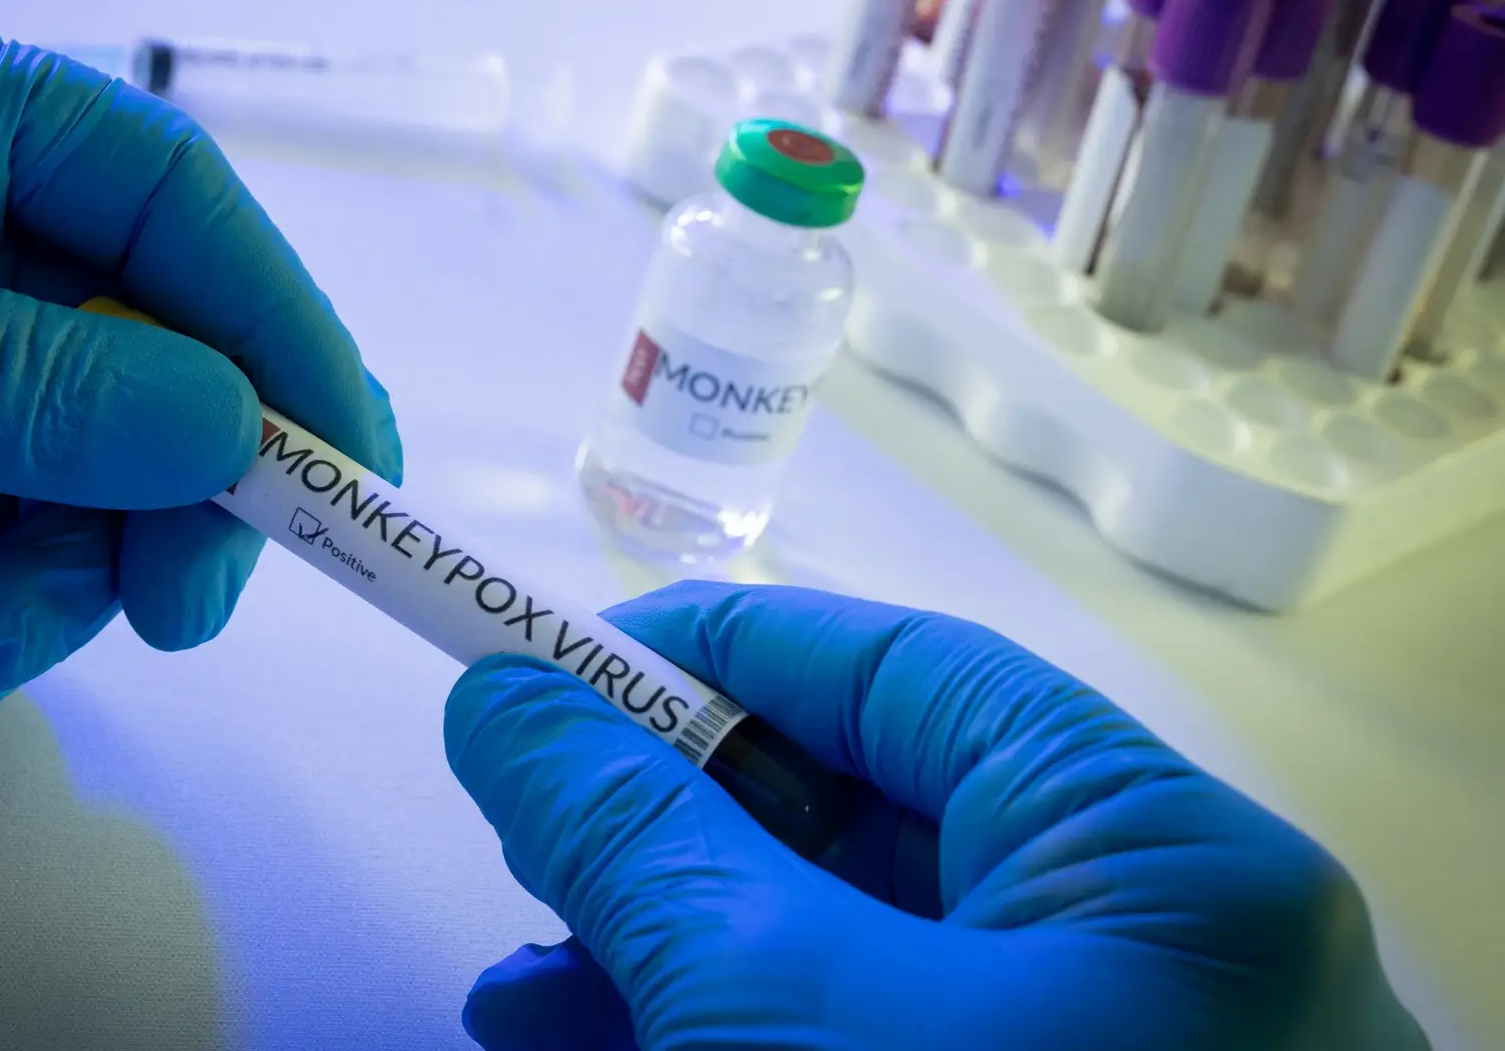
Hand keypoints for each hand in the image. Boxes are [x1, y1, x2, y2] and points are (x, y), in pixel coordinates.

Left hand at [0, 0, 400, 723]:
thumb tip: (220, 424)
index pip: (151, 188)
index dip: (266, 313)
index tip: (336, 450)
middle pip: (144, 337)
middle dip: (181, 477)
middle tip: (185, 604)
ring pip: (89, 453)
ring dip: (79, 569)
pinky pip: (7, 528)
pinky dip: (4, 607)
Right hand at [445, 581, 1427, 1050]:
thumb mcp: (778, 1019)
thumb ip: (641, 845)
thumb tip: (506, 700)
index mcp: (1156, 860)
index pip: (906, 677)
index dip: (717, 652)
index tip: (552, 658)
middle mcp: (1155, 950)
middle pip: (870, 819)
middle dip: (672, 824)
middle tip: (525, 822)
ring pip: (848, 952)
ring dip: (668, 951)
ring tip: (517, 979)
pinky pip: (858, 1050)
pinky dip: (721, 1040)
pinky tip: (581, 1046)